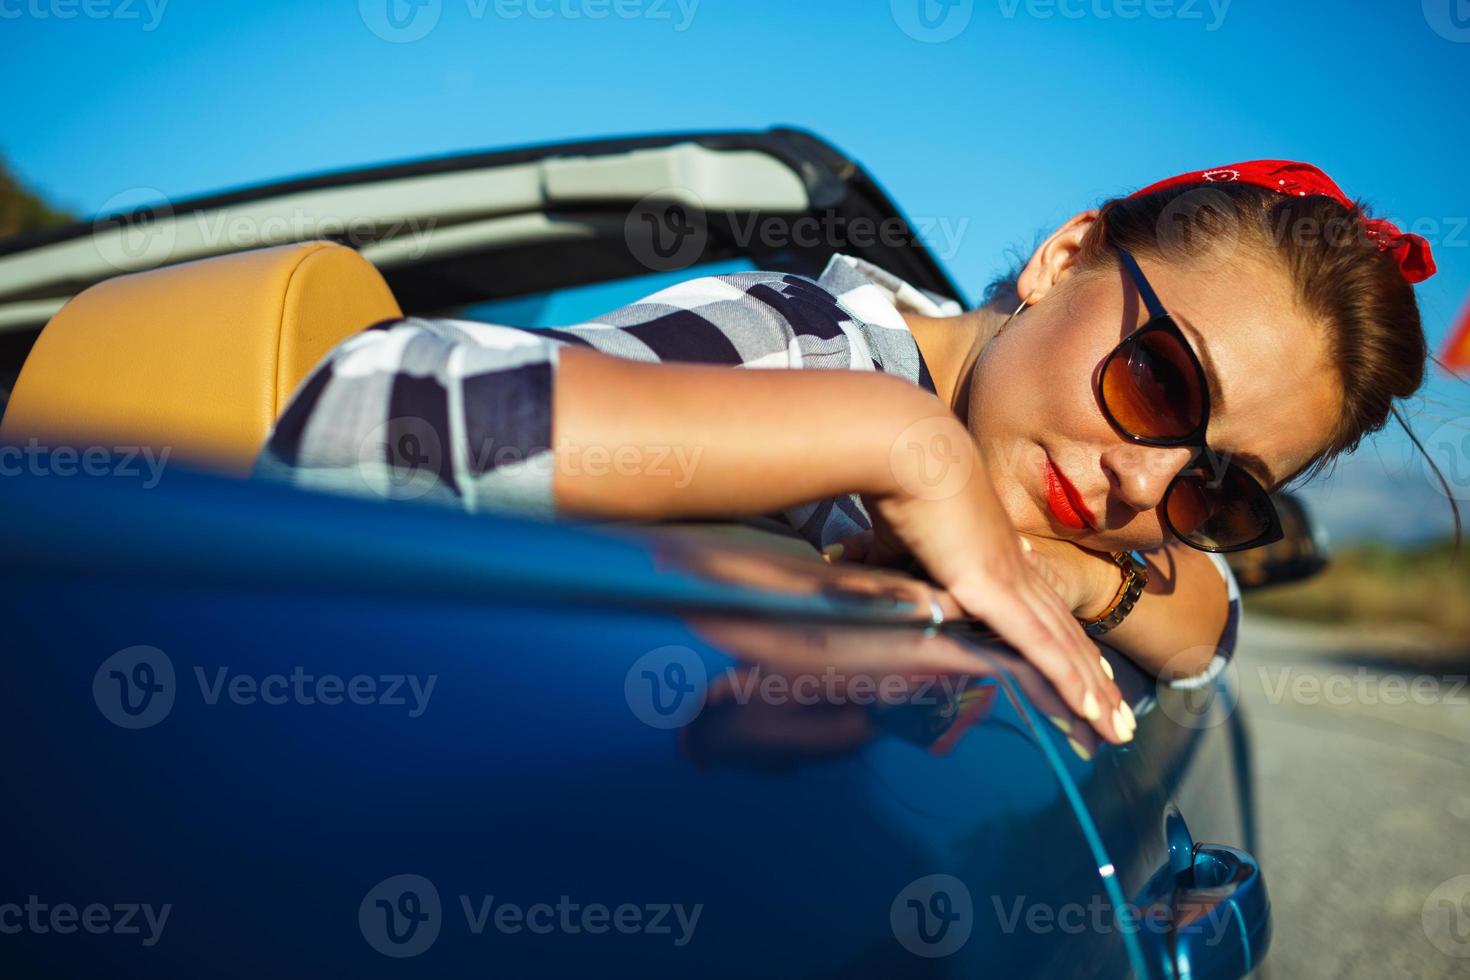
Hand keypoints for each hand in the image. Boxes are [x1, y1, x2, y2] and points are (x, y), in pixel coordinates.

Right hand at [841, 416, 1133, 744]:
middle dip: (1094, 680)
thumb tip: (857, 567)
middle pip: (1065, 634)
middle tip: (1120, 720)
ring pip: (1065, 648)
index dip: (1066, 643)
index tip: (1089, 672)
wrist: (905, 448)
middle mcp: (1014, 567)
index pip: (1041, 608)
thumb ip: (895, 560)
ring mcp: (1009, 578)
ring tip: (1119, 731)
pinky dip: (1067, 680)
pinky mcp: (994, 589)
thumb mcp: (900, 535)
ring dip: (1094, 693)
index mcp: (995, 553)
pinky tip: (1090, 709)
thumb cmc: (896, 483)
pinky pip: (1040, 646)